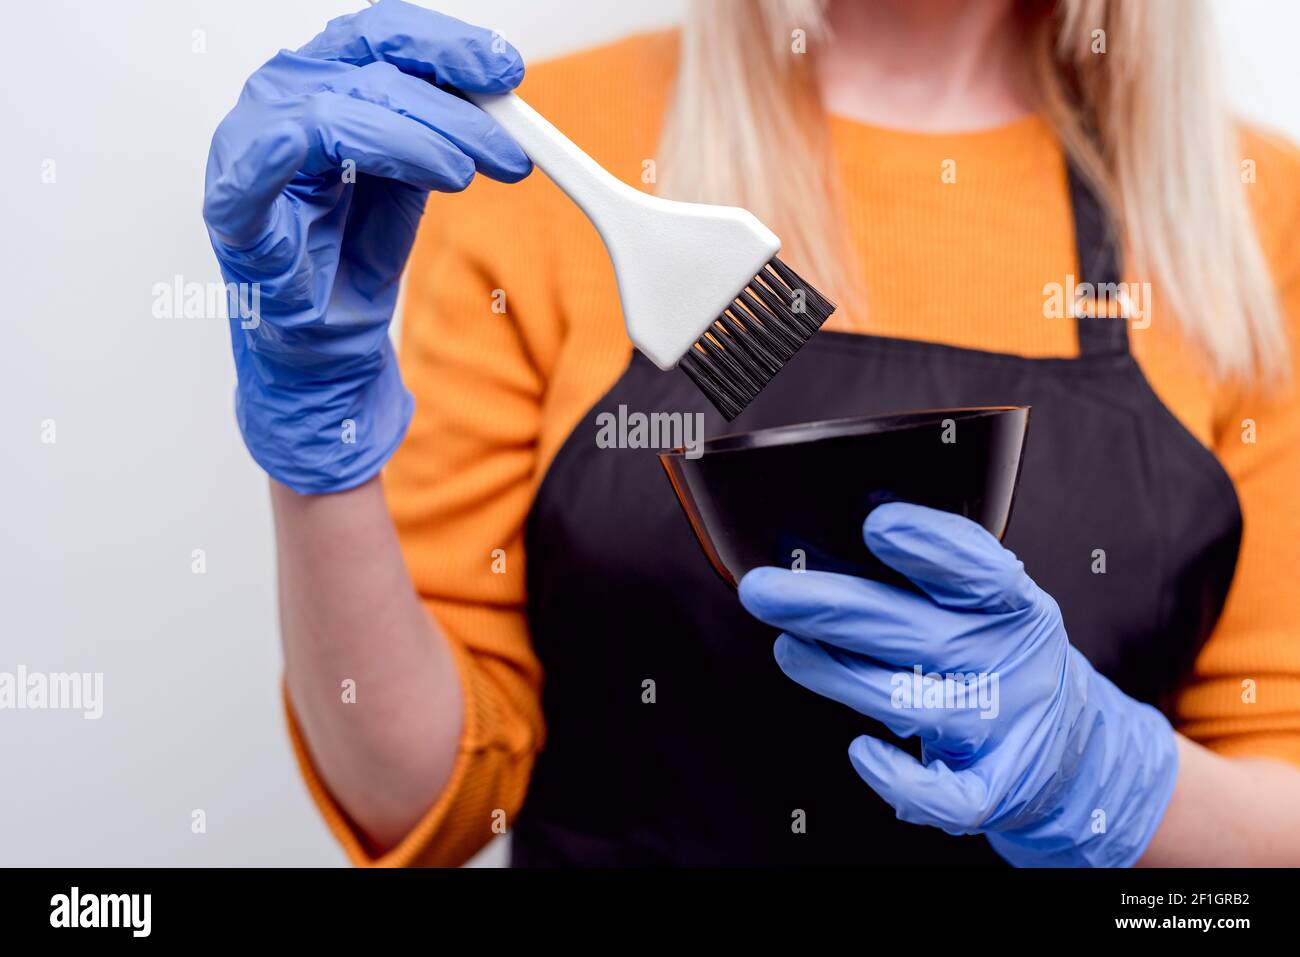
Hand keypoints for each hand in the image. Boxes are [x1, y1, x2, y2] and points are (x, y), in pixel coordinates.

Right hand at [202, 0, 530, 492]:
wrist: (326, 353)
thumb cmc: (352, 263)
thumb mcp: (414, 182)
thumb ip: (442, 132)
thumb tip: (500, 96)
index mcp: (321, 86)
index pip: (380, 37)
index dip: (446, 46)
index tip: (505, 71)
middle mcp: (281, 104)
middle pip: (366, 68)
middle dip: (450, 106)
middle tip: (507, 144)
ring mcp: (250, 150)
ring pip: (335, 108)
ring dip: (415, 137)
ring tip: (466, 174)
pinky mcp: (237, 209)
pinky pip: (265, 161)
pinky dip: (300, 149)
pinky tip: (344, 158)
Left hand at [738, 502, 1178, 866]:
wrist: (1076, 749)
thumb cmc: (1003, 656)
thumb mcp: (994, 599)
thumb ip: (940, 565)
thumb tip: (863, 520)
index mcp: (1011, 605)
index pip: (978, 570)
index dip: (930, 546)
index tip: (876, 524)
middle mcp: (1006, 661)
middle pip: (915, 631)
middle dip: (831, 607)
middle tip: (765, 590)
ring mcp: (1000, 727)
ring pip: (910, 704)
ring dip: (837, 677)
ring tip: (789, 650)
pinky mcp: (992, 786)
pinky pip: (945, 795)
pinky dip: (900, 779)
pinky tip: (862, 751)